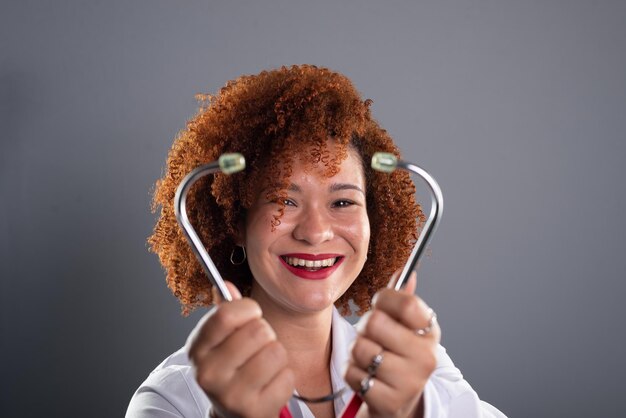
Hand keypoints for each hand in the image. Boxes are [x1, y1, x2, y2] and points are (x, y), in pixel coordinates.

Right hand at [188, 282, 294, 417]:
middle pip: (258, 331)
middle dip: (265, 334)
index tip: (251, 314)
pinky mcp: (256, 410)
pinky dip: (284, 377)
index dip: (248, 309)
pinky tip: (269, 384)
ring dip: (276, 355)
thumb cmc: (232, 367)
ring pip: (276, 351)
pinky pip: (287, 376)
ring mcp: (231, 395)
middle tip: (256, 347)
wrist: (235, 413)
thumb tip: (226, 285)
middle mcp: (209, 374)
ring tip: (263, 366)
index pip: (226, 314)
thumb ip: (225, 311)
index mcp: (197, 350)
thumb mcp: (221, 340)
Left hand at [344, 272, 440, 417]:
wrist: (396, 402)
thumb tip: (407, 272)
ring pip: (360, 348)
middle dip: (365, 327)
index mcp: (429, 332)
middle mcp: (425, 357)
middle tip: (372, 336)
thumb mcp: (404, 328)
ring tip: (369, 358)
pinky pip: (353, 374)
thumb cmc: (397, 356)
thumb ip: (401, 300)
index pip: (407, 303)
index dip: (385, 299)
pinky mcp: (388, 401)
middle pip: (375, 323)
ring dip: (356, 352)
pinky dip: (353, 374)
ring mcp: (408, 381)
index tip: (380, 304)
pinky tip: (366, 377)